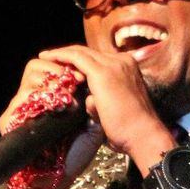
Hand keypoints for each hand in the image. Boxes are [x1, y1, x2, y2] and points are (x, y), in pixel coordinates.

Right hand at [0, 60, 104, 188]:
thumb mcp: (90, 130)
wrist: (53, 181)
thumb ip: (94, 109)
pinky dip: (36, 99)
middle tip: (73, 81)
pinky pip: (20, 100)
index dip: (65, 67)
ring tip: (64, 97)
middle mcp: (33, 98)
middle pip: (36, 66)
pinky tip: (53, 107)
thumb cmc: (72, 157)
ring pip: (28, 78)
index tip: (81, 76)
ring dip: (48, 83)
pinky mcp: (8, 119)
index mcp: (50, 97)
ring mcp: (19, 107)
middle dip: (56, 71)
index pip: (52, 68)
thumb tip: (94, 88)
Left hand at [36, 45, 174, 174]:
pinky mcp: (103, 73)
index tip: (66, 68)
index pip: (99, 60)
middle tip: (50, 57)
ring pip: (81, 52)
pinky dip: (61, 57)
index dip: (81, 63)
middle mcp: (122, 62)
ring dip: (62, 54)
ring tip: (45, 56)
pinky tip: (48, 58)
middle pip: (90, 53)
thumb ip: (101, 103)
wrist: (144, 136)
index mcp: (128, 70)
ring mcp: (113, 65)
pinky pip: (76, 58)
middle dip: (69, 55)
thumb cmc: (132, 133)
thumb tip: (88, 101)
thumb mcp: (116, 112)